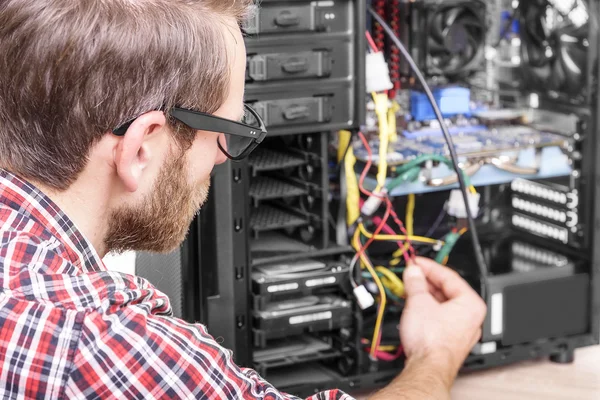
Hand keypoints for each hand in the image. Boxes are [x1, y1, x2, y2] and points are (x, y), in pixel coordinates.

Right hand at [399, 257, 485, 386]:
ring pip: (443, 304)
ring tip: (409, 288)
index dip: (429, 266)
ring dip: (425, 294)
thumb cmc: (431, 340)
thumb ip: (415, 282)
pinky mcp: (451, 340)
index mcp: (471, 303)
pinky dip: (427, 309)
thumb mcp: (418, 301)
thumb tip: (413, 271)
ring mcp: (462, 330)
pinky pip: (440, 317)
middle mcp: (471, 317)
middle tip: (410, 274)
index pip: (449, 276)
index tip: (416, 262)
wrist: (426, 368)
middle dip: (426, 281)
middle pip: (447, 290)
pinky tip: (414, 306)